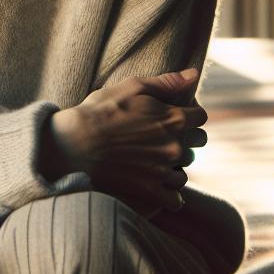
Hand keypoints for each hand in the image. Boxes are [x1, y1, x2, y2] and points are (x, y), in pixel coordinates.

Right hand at [41, 69, 208, 216]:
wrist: (72, 146)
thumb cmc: (99, 111)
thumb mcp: (132, 87)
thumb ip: (167, 82)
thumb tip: (194, 74)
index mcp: (173, 118)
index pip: (201, 117)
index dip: (189, 114)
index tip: (175, 115)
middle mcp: (174, 145)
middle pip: (199, 143)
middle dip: (187, 138)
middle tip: (165, 137)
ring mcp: (163, 170)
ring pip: (186, 170)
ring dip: (176, 165)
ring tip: (156, 160)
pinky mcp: (150, 191)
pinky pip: (175, 199)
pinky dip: (170, 194)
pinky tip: (157, 185)